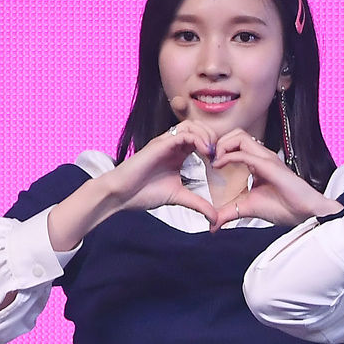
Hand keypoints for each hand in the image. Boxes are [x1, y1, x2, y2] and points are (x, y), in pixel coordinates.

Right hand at [95, 122, 221, 224]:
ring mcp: (166, 143)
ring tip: (212, 153)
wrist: (121, 194)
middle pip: (199, 127)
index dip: (216, 146)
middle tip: (220, 155)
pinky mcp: (160, 144)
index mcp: (179, 154)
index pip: (201, 138)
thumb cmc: (144, 193)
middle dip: (214, 138)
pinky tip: (205, 154)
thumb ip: (199, 204)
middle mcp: (173, 145)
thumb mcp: (179, 197)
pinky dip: (199, 140)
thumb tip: (215, 218)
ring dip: (207, 136)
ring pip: (192, 126)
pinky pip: (183, 134)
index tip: (222, 163)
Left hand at [208, 129, 340, 226]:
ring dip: (222, 145)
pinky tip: (218, 166)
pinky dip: (227, 156)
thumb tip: (213, 225)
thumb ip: (229, 212)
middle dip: (218, 143)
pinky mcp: (268, 165)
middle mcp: (262, 157)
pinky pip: (243, 153)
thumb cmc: (285, 208)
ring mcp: (266, 159)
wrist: (304, 213)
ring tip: (215, 160)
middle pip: (236, 134)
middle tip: (210, 159)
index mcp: (258, 163)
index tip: (210, 164)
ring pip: (239, 136)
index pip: (237, 144)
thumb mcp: (248, 208)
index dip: (220, 149)